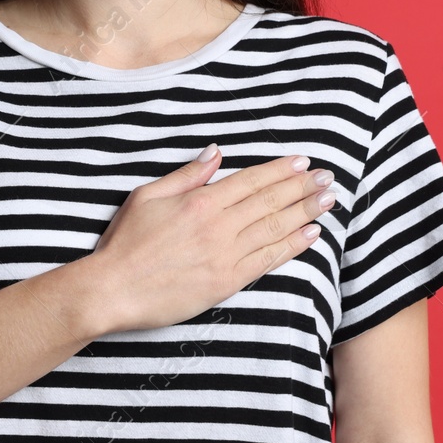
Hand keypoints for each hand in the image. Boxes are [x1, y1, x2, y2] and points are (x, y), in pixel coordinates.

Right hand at [88, 146, 335, 333]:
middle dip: (303, 188)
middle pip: (270, 201)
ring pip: (275, 229)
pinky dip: (292, 246)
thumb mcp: (148, 196)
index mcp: (199, 202)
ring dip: (305, 212)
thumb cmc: (124, 243)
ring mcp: (224, 256)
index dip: (280, 171)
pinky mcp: (226, 283)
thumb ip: (187, 175)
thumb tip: (216, 153)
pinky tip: (311, 234)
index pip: (250, 181)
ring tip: (329, 201)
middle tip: (329, 178)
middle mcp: (218, 226)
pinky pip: (267, 261)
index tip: (303, 163)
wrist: (112, 290)